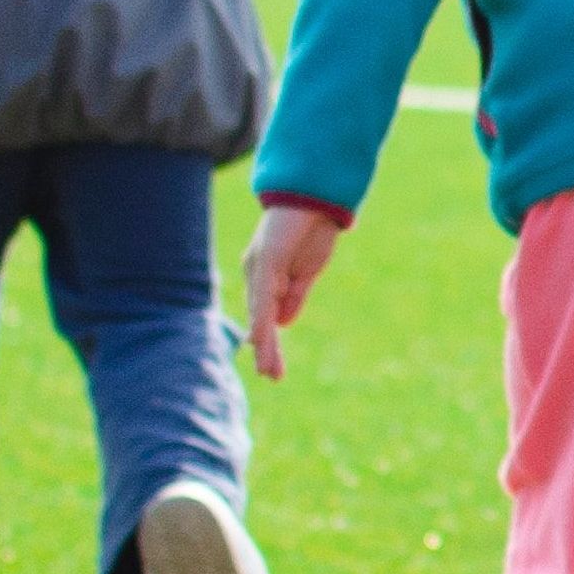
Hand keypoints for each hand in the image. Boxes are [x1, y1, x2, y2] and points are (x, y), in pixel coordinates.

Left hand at [242, 203, 343, 379]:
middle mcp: (257, 273)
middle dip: (266, 349)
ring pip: (258, 313)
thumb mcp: (307, 271)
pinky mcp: (267, 261)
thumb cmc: (312, 228)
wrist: (316, 197)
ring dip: (263, 343)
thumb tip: (284, 324)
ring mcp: (260, 267)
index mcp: (268, 276)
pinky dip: (261, 319)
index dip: (269, 341)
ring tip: (266, 369)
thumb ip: (294, 296)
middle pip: (259, 318)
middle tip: (270, 377)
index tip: (273, 368)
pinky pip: (263, 297)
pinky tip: (261, 338)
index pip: (265, 316)